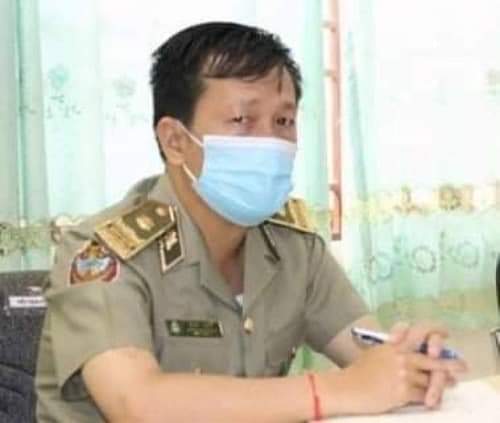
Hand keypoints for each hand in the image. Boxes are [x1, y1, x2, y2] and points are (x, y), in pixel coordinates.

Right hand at [320, 341, 451, 415]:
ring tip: (450, 384)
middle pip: (432, 359)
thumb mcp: (375, 352)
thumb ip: (393, 349)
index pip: (417, 333)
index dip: (434, 332)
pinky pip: (423, 395)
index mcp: (393, 345)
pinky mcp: (402, 392)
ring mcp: (402, 374)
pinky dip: (429, 398)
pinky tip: (433, 399)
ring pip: (430, 379)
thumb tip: (408, 351)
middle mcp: (400, 357)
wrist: (348, 387)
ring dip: (441, 384)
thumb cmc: (359, 371)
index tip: (445, 333)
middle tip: (463, 366)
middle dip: (450, 363)